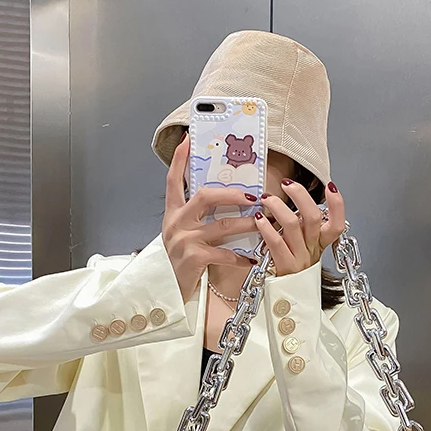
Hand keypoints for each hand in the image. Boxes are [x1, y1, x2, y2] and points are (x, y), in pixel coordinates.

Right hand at [163, 134, 258, 300]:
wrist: (168, 291)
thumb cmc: (180, 261)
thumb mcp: (181, 233)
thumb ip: (196, 216)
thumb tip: (222, 198)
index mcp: (173, 213)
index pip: (174, 180)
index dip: (180, 159)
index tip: (188, 140)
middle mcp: (176, 223)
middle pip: (206, 196)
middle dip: (233, 194)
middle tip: (253, 196)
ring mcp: (184, 240)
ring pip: (223, 225)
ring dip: (247, 224)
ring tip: (262, 223)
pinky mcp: (194, 258)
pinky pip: (224, 253)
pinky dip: (241, 257)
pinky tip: (251, 259)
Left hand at [255, 179, 345, 275]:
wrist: (289, 300)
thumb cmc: (293, 269)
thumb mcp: (304, 246)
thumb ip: (304, 226)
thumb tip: (296, 200)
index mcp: (320, 243)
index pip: (337, 224)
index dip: (337, 205)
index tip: (330, 187)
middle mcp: (312, 249)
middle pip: (313, 218)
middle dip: (300, 195)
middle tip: (287, 184)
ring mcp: (299, 258)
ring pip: (293, 225)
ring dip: (278, 207)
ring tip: (267, 199)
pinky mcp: (284, 265)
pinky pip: (276, 242)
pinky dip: (266, 228)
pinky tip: (259, 219)